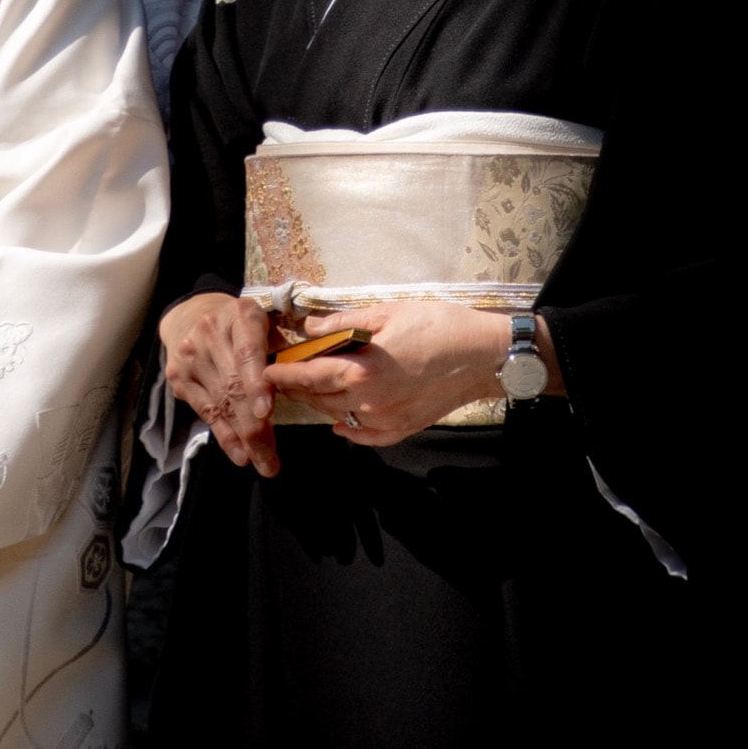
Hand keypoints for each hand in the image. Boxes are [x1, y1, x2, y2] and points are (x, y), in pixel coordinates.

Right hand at [159, 292, 282, 477]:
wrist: (191, 314)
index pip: (248, 353)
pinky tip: (240, 454)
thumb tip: (306, 381)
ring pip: (221, 404)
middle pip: (234, 386)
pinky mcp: (178, 377)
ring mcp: (190, 356)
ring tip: (264, 463)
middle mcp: (210, 333)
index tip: (267, 412)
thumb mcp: (265, 321)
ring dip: (244, 439)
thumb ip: (284, 346)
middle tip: (273, 460)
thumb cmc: (241, 323)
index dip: (257, 384)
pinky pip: (206, 412)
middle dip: (255, 427)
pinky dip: (224, 436)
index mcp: (240, 315)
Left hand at [266, 303, 559, 446]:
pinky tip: (340, 418)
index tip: (265, 370)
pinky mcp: (401, 430)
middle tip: (284, 376)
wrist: (482, 355)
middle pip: (319, 398)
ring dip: (321, 403)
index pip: (308, 376)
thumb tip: (309, 326)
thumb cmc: (437, 325)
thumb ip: (343, 323)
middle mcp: (368, 402)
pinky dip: (347, 427)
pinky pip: (363, 436)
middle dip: (299, 387)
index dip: (283, 374)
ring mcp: (385, 421)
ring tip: (311, 389)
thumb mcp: (387, 313)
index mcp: (361, 371)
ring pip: (337, 416)